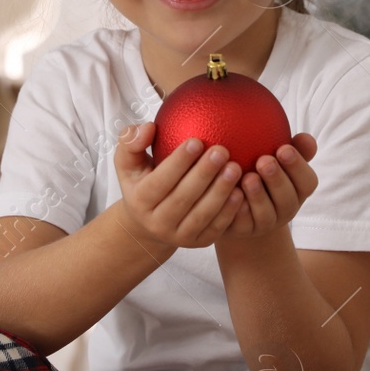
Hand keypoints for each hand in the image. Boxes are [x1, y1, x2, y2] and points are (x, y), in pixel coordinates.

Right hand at [113, 122, 243, 249]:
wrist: (148, 225)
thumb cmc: (142, 183)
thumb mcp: (128, 163)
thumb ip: (131, 141)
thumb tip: (149, 127)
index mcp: (139, 201)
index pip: (159, 182)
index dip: (178, 163)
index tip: (197, 141)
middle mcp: (157, 222)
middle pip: (182, 199)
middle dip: (203, 174)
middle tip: (222, 151)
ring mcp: (178, 236)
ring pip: (201, 215)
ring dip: (220, 192)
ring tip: (235, 168)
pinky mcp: (197, 243)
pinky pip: (215, 228)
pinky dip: (229, 211)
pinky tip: (242, 192)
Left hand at [218, 133, 318, 241]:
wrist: (239, 202)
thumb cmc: (262, 171)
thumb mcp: (279, 159)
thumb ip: (295, 148)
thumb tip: (306, 138)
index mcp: (298, 190)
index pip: (307, 182)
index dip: (297, 166)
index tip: (283, 148)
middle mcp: (285, 209)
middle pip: (287, 199)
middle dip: (276, 179)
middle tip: (264, 161)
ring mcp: (265, 223)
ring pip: (266, 214)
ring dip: (258, 196)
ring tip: (247, 177)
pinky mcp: (244, 231)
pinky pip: (242, 224)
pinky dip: (237, 211)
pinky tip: (231, 195)